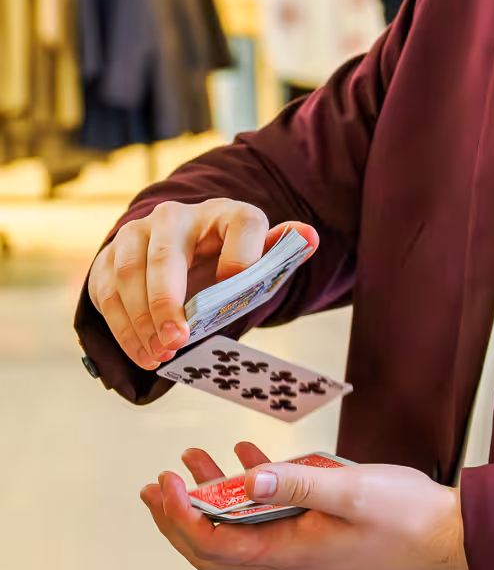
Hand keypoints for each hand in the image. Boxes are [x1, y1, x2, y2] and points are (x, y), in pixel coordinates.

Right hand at [87, 199, 318, 370]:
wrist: (182, 254)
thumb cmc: (227, 262)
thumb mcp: (257, 259)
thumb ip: (281, 251)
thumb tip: (309, 237)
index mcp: (227, 214)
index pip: (244, 224)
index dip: (243, 257)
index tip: (234, 290)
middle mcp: (178, 216)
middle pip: (168, 255)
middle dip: (168, 301)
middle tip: (176, 341)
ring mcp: (139, 232)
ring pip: (131, 274)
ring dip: (141, 321)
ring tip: (159, 355)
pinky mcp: (110, 254)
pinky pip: (107, 290)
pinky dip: (122, 327)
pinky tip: (142, 352)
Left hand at [140, 443, 467, 569]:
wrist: (444, 534)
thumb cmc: (404, 516)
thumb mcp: (351, 490)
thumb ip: (299, 483)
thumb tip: (248, 478)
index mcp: (287, 554)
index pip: (214, 544)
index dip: (181, 516)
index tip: (167, 482)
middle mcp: (286, 557)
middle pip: (213, 547)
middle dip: (177, 517)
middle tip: (154, 486)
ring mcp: (299, 546)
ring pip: (237, 529)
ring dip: (209, 499)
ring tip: (190, 464)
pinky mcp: (315, 531)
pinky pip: (268, 515)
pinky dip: (249, 488)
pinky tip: (247, 455)